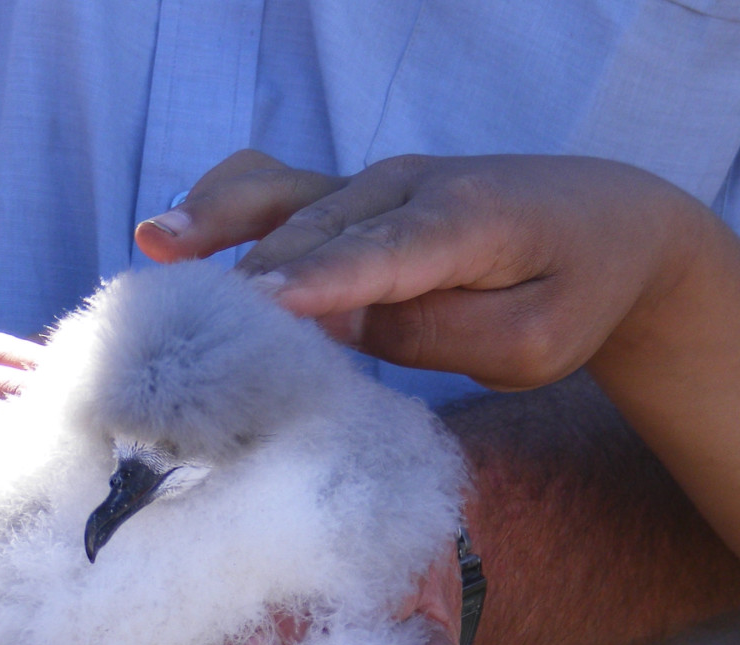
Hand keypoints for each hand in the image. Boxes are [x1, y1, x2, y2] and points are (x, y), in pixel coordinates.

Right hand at [135, 149, 698, 389]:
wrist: (604, 224)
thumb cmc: (575, 290)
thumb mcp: (534, 342)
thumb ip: (439, 332)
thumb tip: (340, 322)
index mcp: (468, 221)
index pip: (383, 256)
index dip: (321, 284)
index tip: (258, 310)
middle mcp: (410, 188)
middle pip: (318, 234)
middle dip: (253, 280)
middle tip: (183, 325)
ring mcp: (376, 185)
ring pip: (288, 199)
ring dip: (219, 223)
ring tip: (155, 242)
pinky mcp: (356, 197)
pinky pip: (282, 189)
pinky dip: (229, 205)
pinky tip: (176, 229)